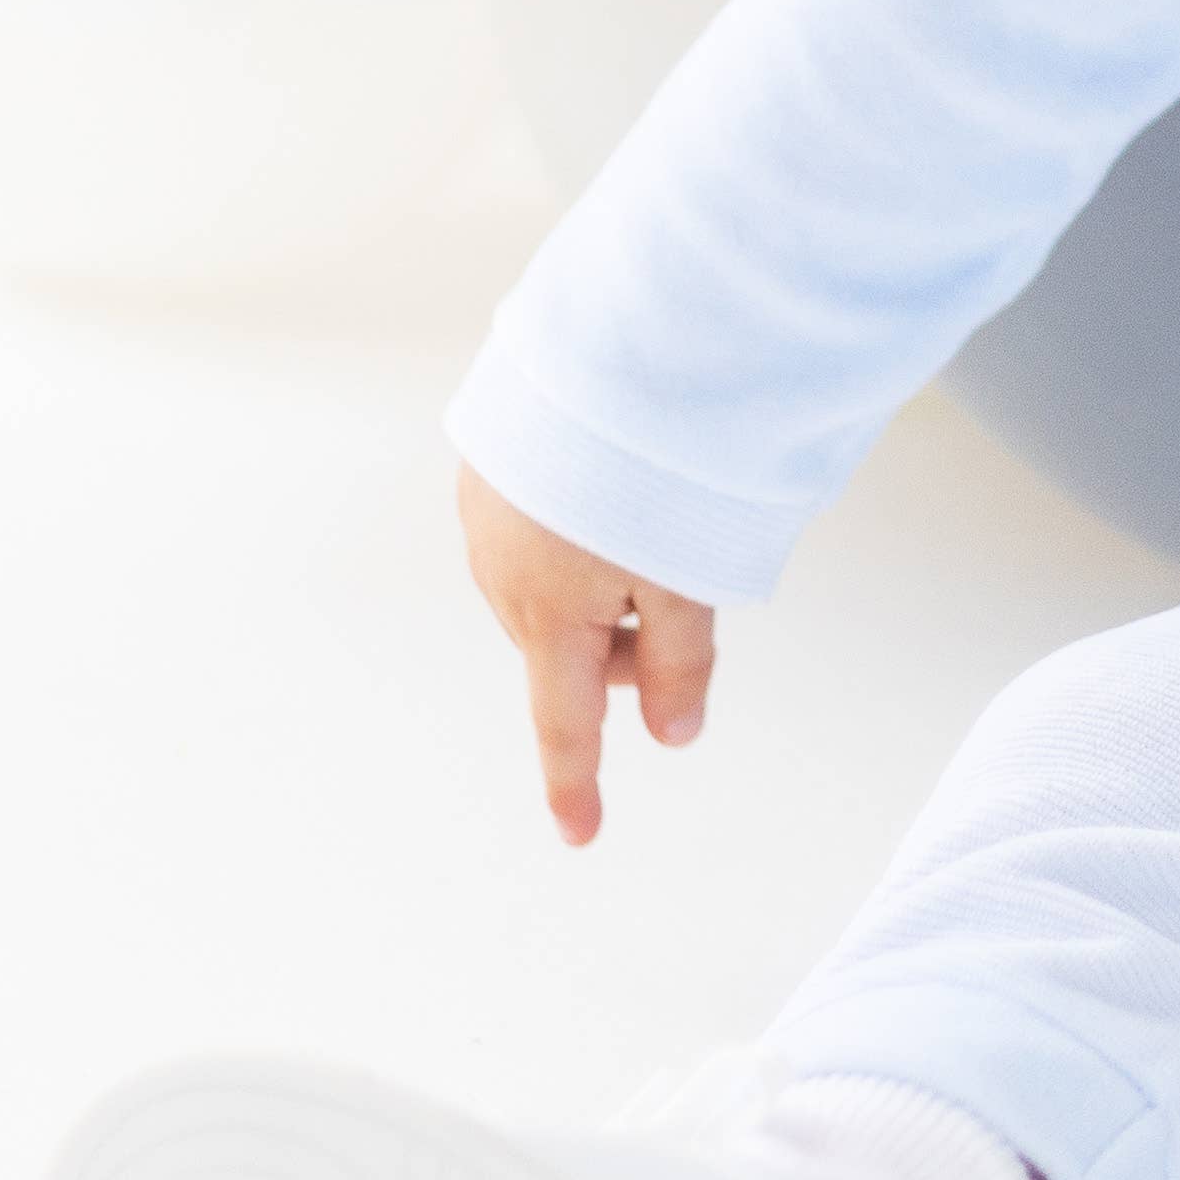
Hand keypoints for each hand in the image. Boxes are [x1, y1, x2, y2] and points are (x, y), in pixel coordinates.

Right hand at [462, 464, 717, 845]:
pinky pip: (532, 528)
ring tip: (649, 519)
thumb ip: (683, 662)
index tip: (580, 834)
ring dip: (598, 584)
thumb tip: (674, 733)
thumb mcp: (691, 574)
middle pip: (568, 649)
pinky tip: (610, 486)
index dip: (578, 782)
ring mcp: (488, 513)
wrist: (614, 345)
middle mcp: (501, 570)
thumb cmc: (654, 462)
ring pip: (550, 588)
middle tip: (681, 596)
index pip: (564, 722)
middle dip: (621, 647)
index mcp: (549, 613)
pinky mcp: (492, 460)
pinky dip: (573, 534)